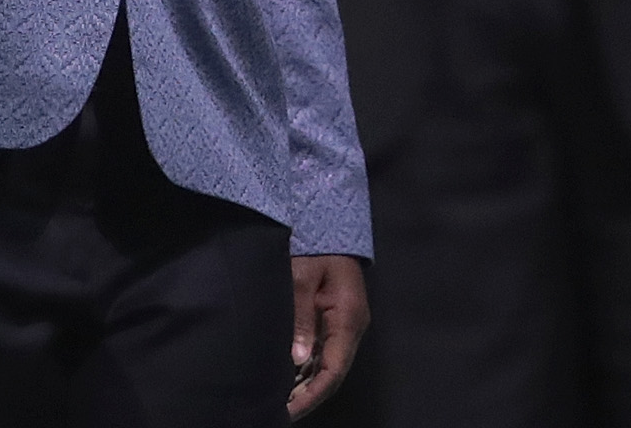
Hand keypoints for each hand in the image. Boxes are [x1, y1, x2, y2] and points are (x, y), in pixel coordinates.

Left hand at [288, 255, 367, 416]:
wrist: (327, 221)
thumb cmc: (314, 247)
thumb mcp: (302, 278)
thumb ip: (301, 318)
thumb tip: (298, 359)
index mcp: (348, 317)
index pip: (334, 368)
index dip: (312, 393)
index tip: (290, 409)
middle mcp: (352, 325)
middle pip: (333, 371)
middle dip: (308, 393)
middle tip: (279, 410)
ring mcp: (345, 322)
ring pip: (329, 363)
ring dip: (307, 382)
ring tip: (280, 399)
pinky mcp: (335, 317)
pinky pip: (324, 349)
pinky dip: (308, 366)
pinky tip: (289, 376)